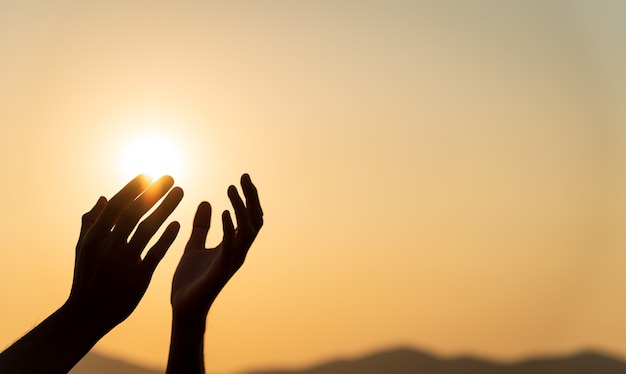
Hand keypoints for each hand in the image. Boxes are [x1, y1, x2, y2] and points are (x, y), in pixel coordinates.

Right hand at [68, 174, 183, 328]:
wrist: (86, 316)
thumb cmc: (86, 278)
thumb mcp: (83, 250)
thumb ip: (91, 223)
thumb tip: (103, 197)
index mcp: (94, 237)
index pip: (116, 206)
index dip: (132, 189)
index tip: (147, 175)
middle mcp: (109, 247)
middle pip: (135, 213)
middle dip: (153, 193)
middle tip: (170, 177)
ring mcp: (124, 262)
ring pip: (148, 229)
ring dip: (166, 208)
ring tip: (180, 192)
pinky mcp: (139, 278)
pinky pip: (156, 253)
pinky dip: (167, 237)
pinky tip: (178, 224)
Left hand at [171, 174, 262, 320]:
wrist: (183, 308)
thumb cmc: (190, 280)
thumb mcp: (193, 245)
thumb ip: (201, 226)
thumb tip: (206, 201)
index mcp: (233, 245)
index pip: (249, 217)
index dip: (248, 197)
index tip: (241, 177)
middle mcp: (238, 251)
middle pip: (255, 220)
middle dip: (251, 197)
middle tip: (244, 176)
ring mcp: (232, 260)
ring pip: (248, 230)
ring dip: (242, 208)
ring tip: (232, 189)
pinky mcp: (221, 270)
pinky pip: (231, 246)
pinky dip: (230, 228)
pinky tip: (225, 212)